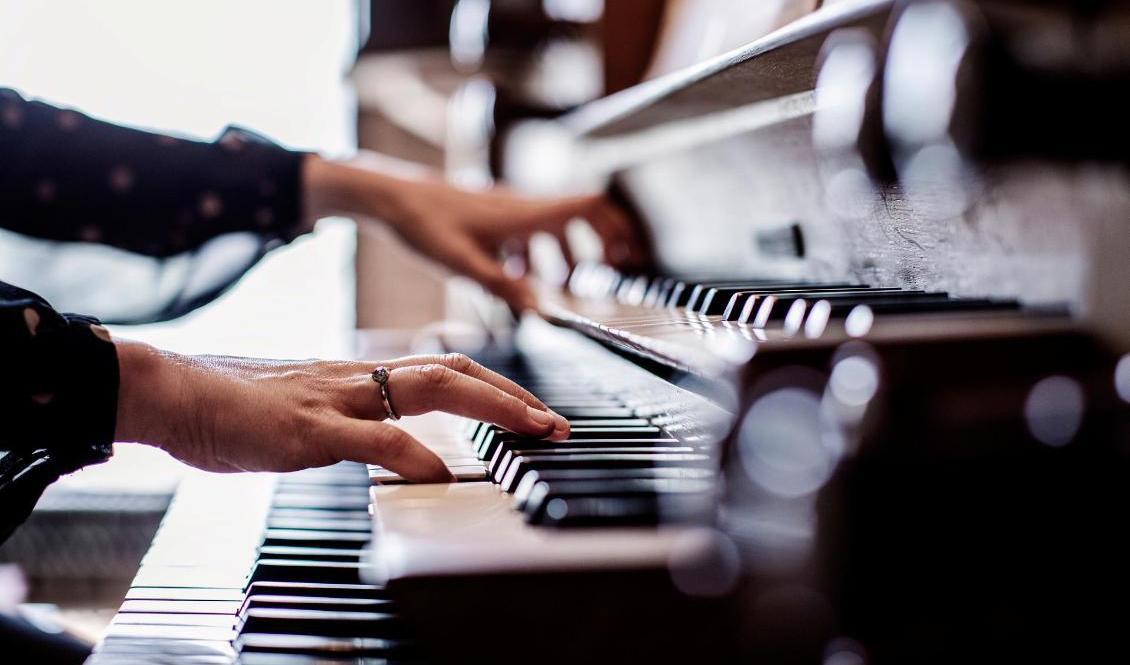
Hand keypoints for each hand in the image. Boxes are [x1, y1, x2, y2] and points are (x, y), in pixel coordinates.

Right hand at [114, 340, 569, 481]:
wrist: (173, 391)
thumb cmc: (235, 405)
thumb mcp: (308, 410)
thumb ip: (352, 422)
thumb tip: (390, 442)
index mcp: (360, 377)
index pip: (444, 370)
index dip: (495, 387)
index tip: (535, 412)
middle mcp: (358, 379)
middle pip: (453, 370)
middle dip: (514, 396)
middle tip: (558, 424)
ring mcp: (336, 399)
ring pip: (427, 389)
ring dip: (490, 407)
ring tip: (532, 429)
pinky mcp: (307, 429)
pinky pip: (370, 437)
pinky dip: (413, 454)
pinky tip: (442, 473)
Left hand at [302, 154, 638, 311]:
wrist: (388, 197)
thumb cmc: (422, 224)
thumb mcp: (462, 263)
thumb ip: (503, 286)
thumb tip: (540, 309)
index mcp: (523, 215)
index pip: (586, 207)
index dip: (615, 226)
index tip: (630, 254)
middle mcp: (521, 207)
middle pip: (579, 213)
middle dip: (599, 241)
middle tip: (610, 271)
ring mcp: (506, 209)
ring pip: (552, 225)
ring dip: (564, 252)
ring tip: (560, 285)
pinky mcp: (490, 216)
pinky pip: (527, 230)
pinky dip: (535, 252)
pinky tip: (516, 276)